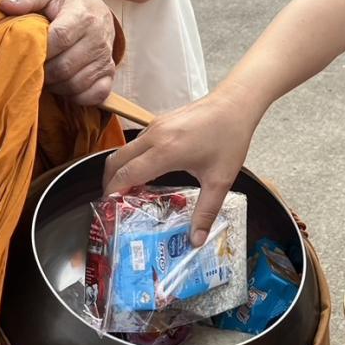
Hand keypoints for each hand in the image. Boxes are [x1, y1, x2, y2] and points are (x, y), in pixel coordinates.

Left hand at [0, 0, 115, 104]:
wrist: (97, 12)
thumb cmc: (65, 4)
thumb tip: (4, 5)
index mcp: (82, 16)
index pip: (59, 39)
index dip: (39, 50)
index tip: (26, 51)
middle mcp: (98, 38)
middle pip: (64, 67)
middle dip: (43, 72)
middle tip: (32, 67)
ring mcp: (105, 59)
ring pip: (75, 84)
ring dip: (55, 85)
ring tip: (46, 75)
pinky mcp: (109, 74)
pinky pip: (94, 96)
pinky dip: (75, 97)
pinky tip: (64, 85)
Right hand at [103, 88, 260, 246]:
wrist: (235, 104)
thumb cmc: (229, 139)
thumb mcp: (220, 180)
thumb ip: (206, 212)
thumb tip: (196, 241)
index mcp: (165, 152)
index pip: (125, 174)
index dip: (113, 193)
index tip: (109, 209)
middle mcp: (153, 136)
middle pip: (116, 161)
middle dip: (108, 182)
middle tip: (113, 203)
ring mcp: (154, 125)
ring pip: (124, 150)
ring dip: (120, 169)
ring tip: (128, 191)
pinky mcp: (159, 120)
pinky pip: (136, 142)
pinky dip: (131, 158)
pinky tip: (145, 172)